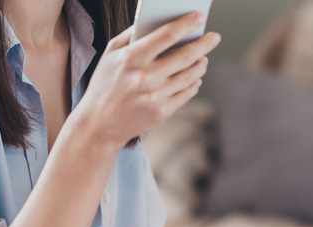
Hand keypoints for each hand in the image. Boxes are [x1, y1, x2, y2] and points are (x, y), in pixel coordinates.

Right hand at [69, 12, 219, 148]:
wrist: (98, 123)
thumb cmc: (105, 84)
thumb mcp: (110, 54)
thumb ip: (132, 35)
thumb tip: (158, 21)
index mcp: (131, 58)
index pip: (166, 35)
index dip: (186, 24)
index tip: (199, 16)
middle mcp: (145, 77)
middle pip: (185, 56)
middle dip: (204, 44)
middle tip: (214, 37)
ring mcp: (155, 96)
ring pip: (190, 75)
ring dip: (201, 64)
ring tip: (203, 58)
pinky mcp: (163, 112)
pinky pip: (187, 93)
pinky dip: (195, 83)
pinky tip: (196, 77)